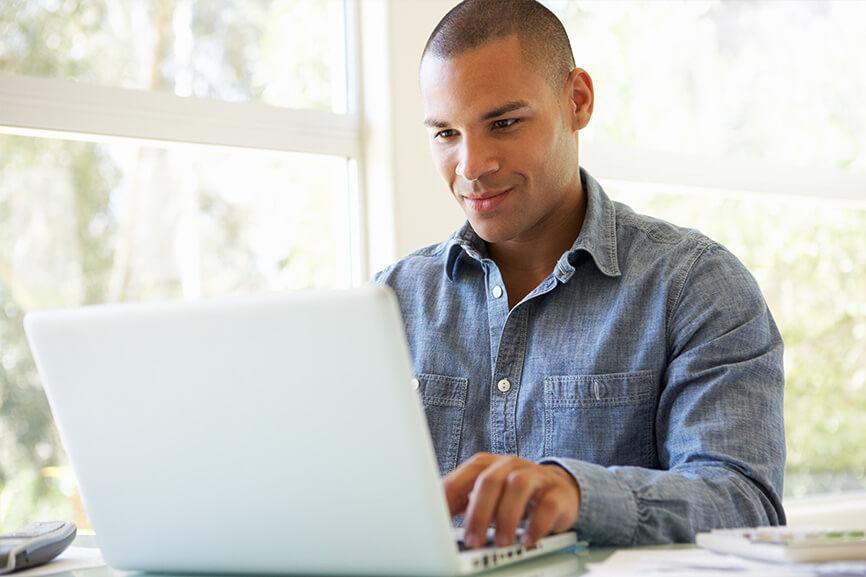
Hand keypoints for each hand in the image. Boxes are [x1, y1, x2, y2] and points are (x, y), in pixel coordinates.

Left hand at [443, 452, 579, 548]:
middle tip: (473, 540)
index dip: (450, 496)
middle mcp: (509, 465)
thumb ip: (460, 501)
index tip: (439, 520)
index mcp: (487, 464)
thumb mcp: (484, 494)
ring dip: (506, 517)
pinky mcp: (557, 492)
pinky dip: (536, 525)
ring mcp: (535, 476)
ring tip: (501, 542)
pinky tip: (527, 540)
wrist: (557, 488)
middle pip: (490, 481)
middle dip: (479, 513)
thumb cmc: (512, 494)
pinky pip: (547, 505)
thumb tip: (434, 517)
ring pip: (518, 487)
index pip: (465, 474)